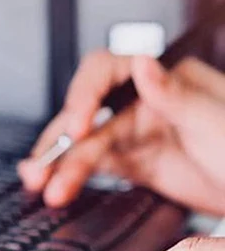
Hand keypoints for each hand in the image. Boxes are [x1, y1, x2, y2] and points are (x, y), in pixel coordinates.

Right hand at [18, 52, 224, 214]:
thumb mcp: (218, 122)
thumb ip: (176, 95)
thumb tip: (143, 64)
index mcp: (163, 79)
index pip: (107, 73)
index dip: (85, 95)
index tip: (79, 124)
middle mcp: (143, 102)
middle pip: (88, 114)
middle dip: (61, 139)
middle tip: (45, 167)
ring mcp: (137, 134)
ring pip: (85, 145)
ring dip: (60, 164)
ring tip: (42, 185)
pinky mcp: (135, 164)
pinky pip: (95, 167)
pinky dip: (72, 177)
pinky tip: (55, 186)